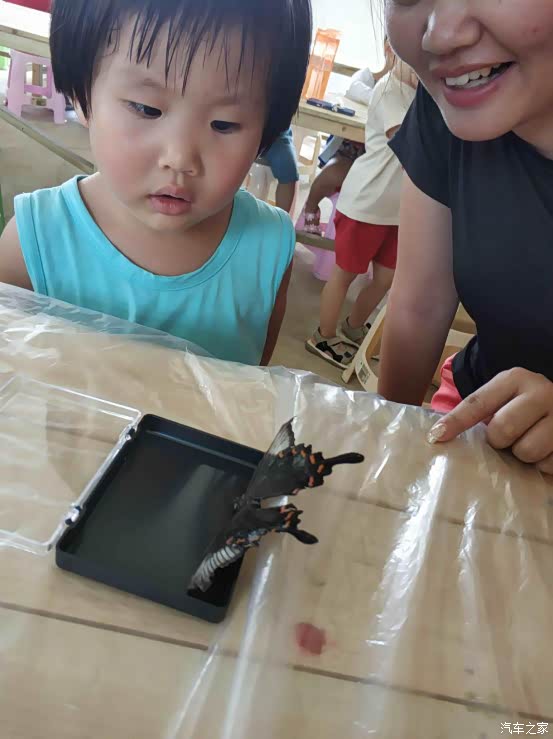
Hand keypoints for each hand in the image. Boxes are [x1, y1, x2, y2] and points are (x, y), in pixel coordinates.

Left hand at [427, 368, 552, 473]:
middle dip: (499, 441)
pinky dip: (543, 465)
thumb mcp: (501, 399)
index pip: (478, 402)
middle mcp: (541, 391)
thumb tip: (437, 435)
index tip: (436, 437)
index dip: (456, 421)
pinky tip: (546, 451)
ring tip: (527, 444)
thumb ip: (475, 412)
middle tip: (506, 439)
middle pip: (502, 430)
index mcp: (515, 379)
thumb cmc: (523, 407)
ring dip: (522, 455)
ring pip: (527, 450)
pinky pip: (548, 465)